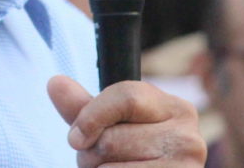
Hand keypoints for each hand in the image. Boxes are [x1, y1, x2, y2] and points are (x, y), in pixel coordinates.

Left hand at [47, 76, 206, 166]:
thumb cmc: (133, 155)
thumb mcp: (112, 126)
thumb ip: (84, 107)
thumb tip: (55, 83)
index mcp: (175, 109)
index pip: (126, 97)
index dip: (90, 117)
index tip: (75, 137)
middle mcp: (188, 137)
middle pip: (111, 139)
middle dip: (91, 153)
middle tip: (99, 161)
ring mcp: (185, 167)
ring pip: (110, 167)